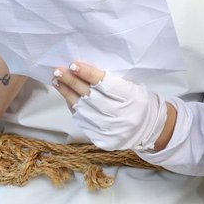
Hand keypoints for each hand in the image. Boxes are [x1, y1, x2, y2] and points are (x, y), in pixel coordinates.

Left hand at [52, 61, 168, 151]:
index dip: (88, 74)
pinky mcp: (101, 139)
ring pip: (82, 109)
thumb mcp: (132, 87)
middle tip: (58, 70)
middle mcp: (119, 116)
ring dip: (67, 93)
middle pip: (90, 96)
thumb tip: (84, 70)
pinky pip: (82, 121)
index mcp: (131, 98)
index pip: (106, 84)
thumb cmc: (138, 101)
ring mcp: (109, 129)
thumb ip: (112, 80)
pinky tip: (66, 96)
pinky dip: (73, 107)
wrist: (146, 129)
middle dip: (72, 82)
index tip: (74, 64)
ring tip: (57, 80)